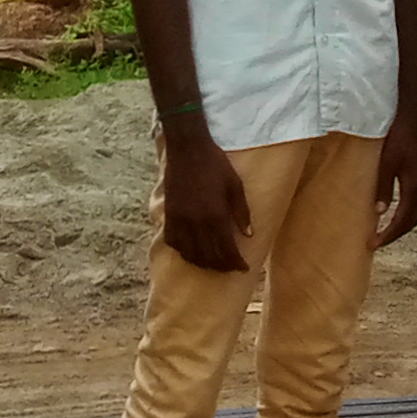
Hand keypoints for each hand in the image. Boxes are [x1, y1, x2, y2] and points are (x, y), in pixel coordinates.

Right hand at [160, 130, 252, 276]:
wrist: (187, 148)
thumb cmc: (215, 164)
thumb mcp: (235, 184)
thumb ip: (242, 211)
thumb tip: (249, 235)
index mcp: (215, 215)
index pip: (226, 250)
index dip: (236, 263)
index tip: (244, 269)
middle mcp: (196, 222)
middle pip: (208, 257)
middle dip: (221, 267)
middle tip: (231, 268)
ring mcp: (179, 220)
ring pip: (190, 254)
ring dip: (203, 264)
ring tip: (213, 264)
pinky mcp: (168, 216)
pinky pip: (173, 242)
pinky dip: (183, 252)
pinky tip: (192, 252)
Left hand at [374, 117, 416, 247]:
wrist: (413, 114)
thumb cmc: (399, 136)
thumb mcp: (387, 162)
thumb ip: (384, 186)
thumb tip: (379, 212)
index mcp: (415, 187)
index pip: (403, 221)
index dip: (389, 235)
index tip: (373, 245)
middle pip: (411, 220)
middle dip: (394, 234)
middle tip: (376, 242)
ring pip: (413, 211)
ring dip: (399, 224)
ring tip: (381, 230)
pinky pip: (412, 201)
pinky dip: (402, 212)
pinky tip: (389, 209)